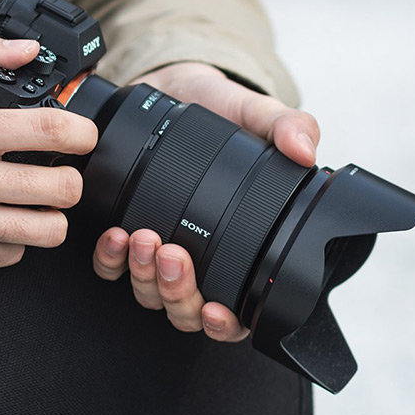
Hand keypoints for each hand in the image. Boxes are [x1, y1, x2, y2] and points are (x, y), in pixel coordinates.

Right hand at [0, 32, 96, 274]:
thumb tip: (23, 48)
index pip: (48, 130)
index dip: (82, 132)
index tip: (82, 135)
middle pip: (62, 189)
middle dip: (71, 178)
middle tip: (60, 173)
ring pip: (47, 231)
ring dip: (50, 216)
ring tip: (37, 205)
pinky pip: (11, 256)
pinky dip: (14, 242)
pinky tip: (0, 224)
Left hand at [91, 62, 320, 341]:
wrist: (171, 90)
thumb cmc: (218, 113)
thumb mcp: (255, 113)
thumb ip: (286, 125)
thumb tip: (304, 147)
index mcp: (237, 249)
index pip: (235, 313)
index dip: (225, 325)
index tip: (217, 311)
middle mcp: (196, 262)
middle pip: (185, 311)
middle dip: (177, 291)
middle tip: (173, 255)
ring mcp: (156, 255)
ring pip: (148, 294)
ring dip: (144, 274)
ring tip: (143, 238)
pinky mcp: (121, 239)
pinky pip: (111, 269)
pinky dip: (110, 260)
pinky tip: (115, 236)